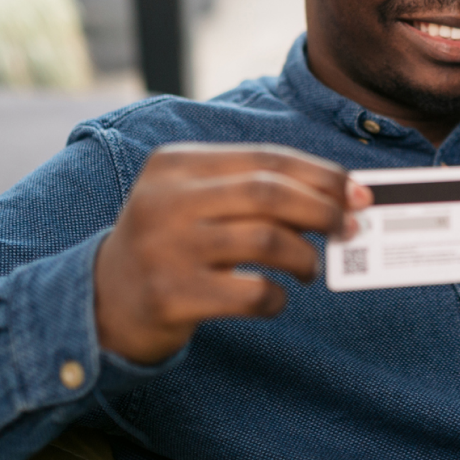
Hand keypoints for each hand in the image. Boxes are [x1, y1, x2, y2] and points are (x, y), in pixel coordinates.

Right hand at [93, 144, 371, 364]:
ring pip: (267, 240)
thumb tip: (339, 197)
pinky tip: (274, 298)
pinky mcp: (172, 296)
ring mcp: (166, 249)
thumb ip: (252, 190)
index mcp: (175, 164)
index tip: (358, 193)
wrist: (102, 301)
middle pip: (269, 193)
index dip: (321, 174)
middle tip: (349, 228)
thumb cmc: (170, 244)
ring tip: (309, 269)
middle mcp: (166, 200)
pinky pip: (251, 293)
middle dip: (323, 210)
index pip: (266, 158)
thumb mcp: (193, 200)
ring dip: (304, 257)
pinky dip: (276, 297)